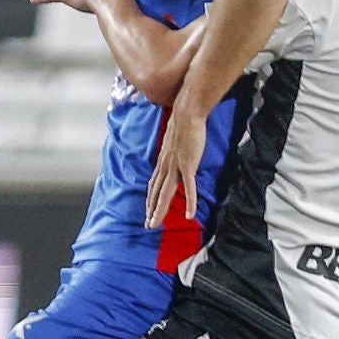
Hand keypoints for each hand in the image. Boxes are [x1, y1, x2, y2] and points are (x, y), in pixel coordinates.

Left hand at [146, 108, 206, 228]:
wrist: (186, 113)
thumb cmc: (183, 122)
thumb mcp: (174, 139)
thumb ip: (174, 148)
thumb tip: (176, 149)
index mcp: (163, 161)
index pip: (154, 184)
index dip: (150, 199)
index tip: (148, 210)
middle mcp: (166, 166)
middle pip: (156, 192)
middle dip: (151, 210)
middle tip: (148, 224)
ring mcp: (176, 167)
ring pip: (165, 194)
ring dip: (159, 211)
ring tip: (155, 224)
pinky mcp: (188, 166)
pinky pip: (188, 188)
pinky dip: (189, 203)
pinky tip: (189, 215)